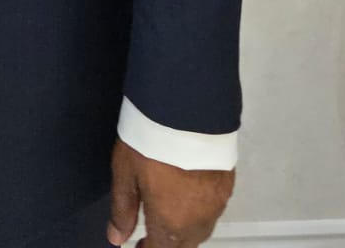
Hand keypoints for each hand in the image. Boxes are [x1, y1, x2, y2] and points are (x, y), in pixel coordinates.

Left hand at [108, 137, 233, 246]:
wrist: (187, 110)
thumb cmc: (151, 140)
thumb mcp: (125, 173)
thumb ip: (122, 209)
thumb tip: (117, 237)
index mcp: (170, 223)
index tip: (139, 245)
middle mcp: (197, 220)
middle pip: (184, 244)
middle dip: (168, 242)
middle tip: (151, 231)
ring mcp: (217, 202)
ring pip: (201, 229)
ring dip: (185, 228)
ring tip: (169, 213)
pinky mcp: (228, 183)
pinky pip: (213, 208)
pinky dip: (200, 209)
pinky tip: (188, 194)